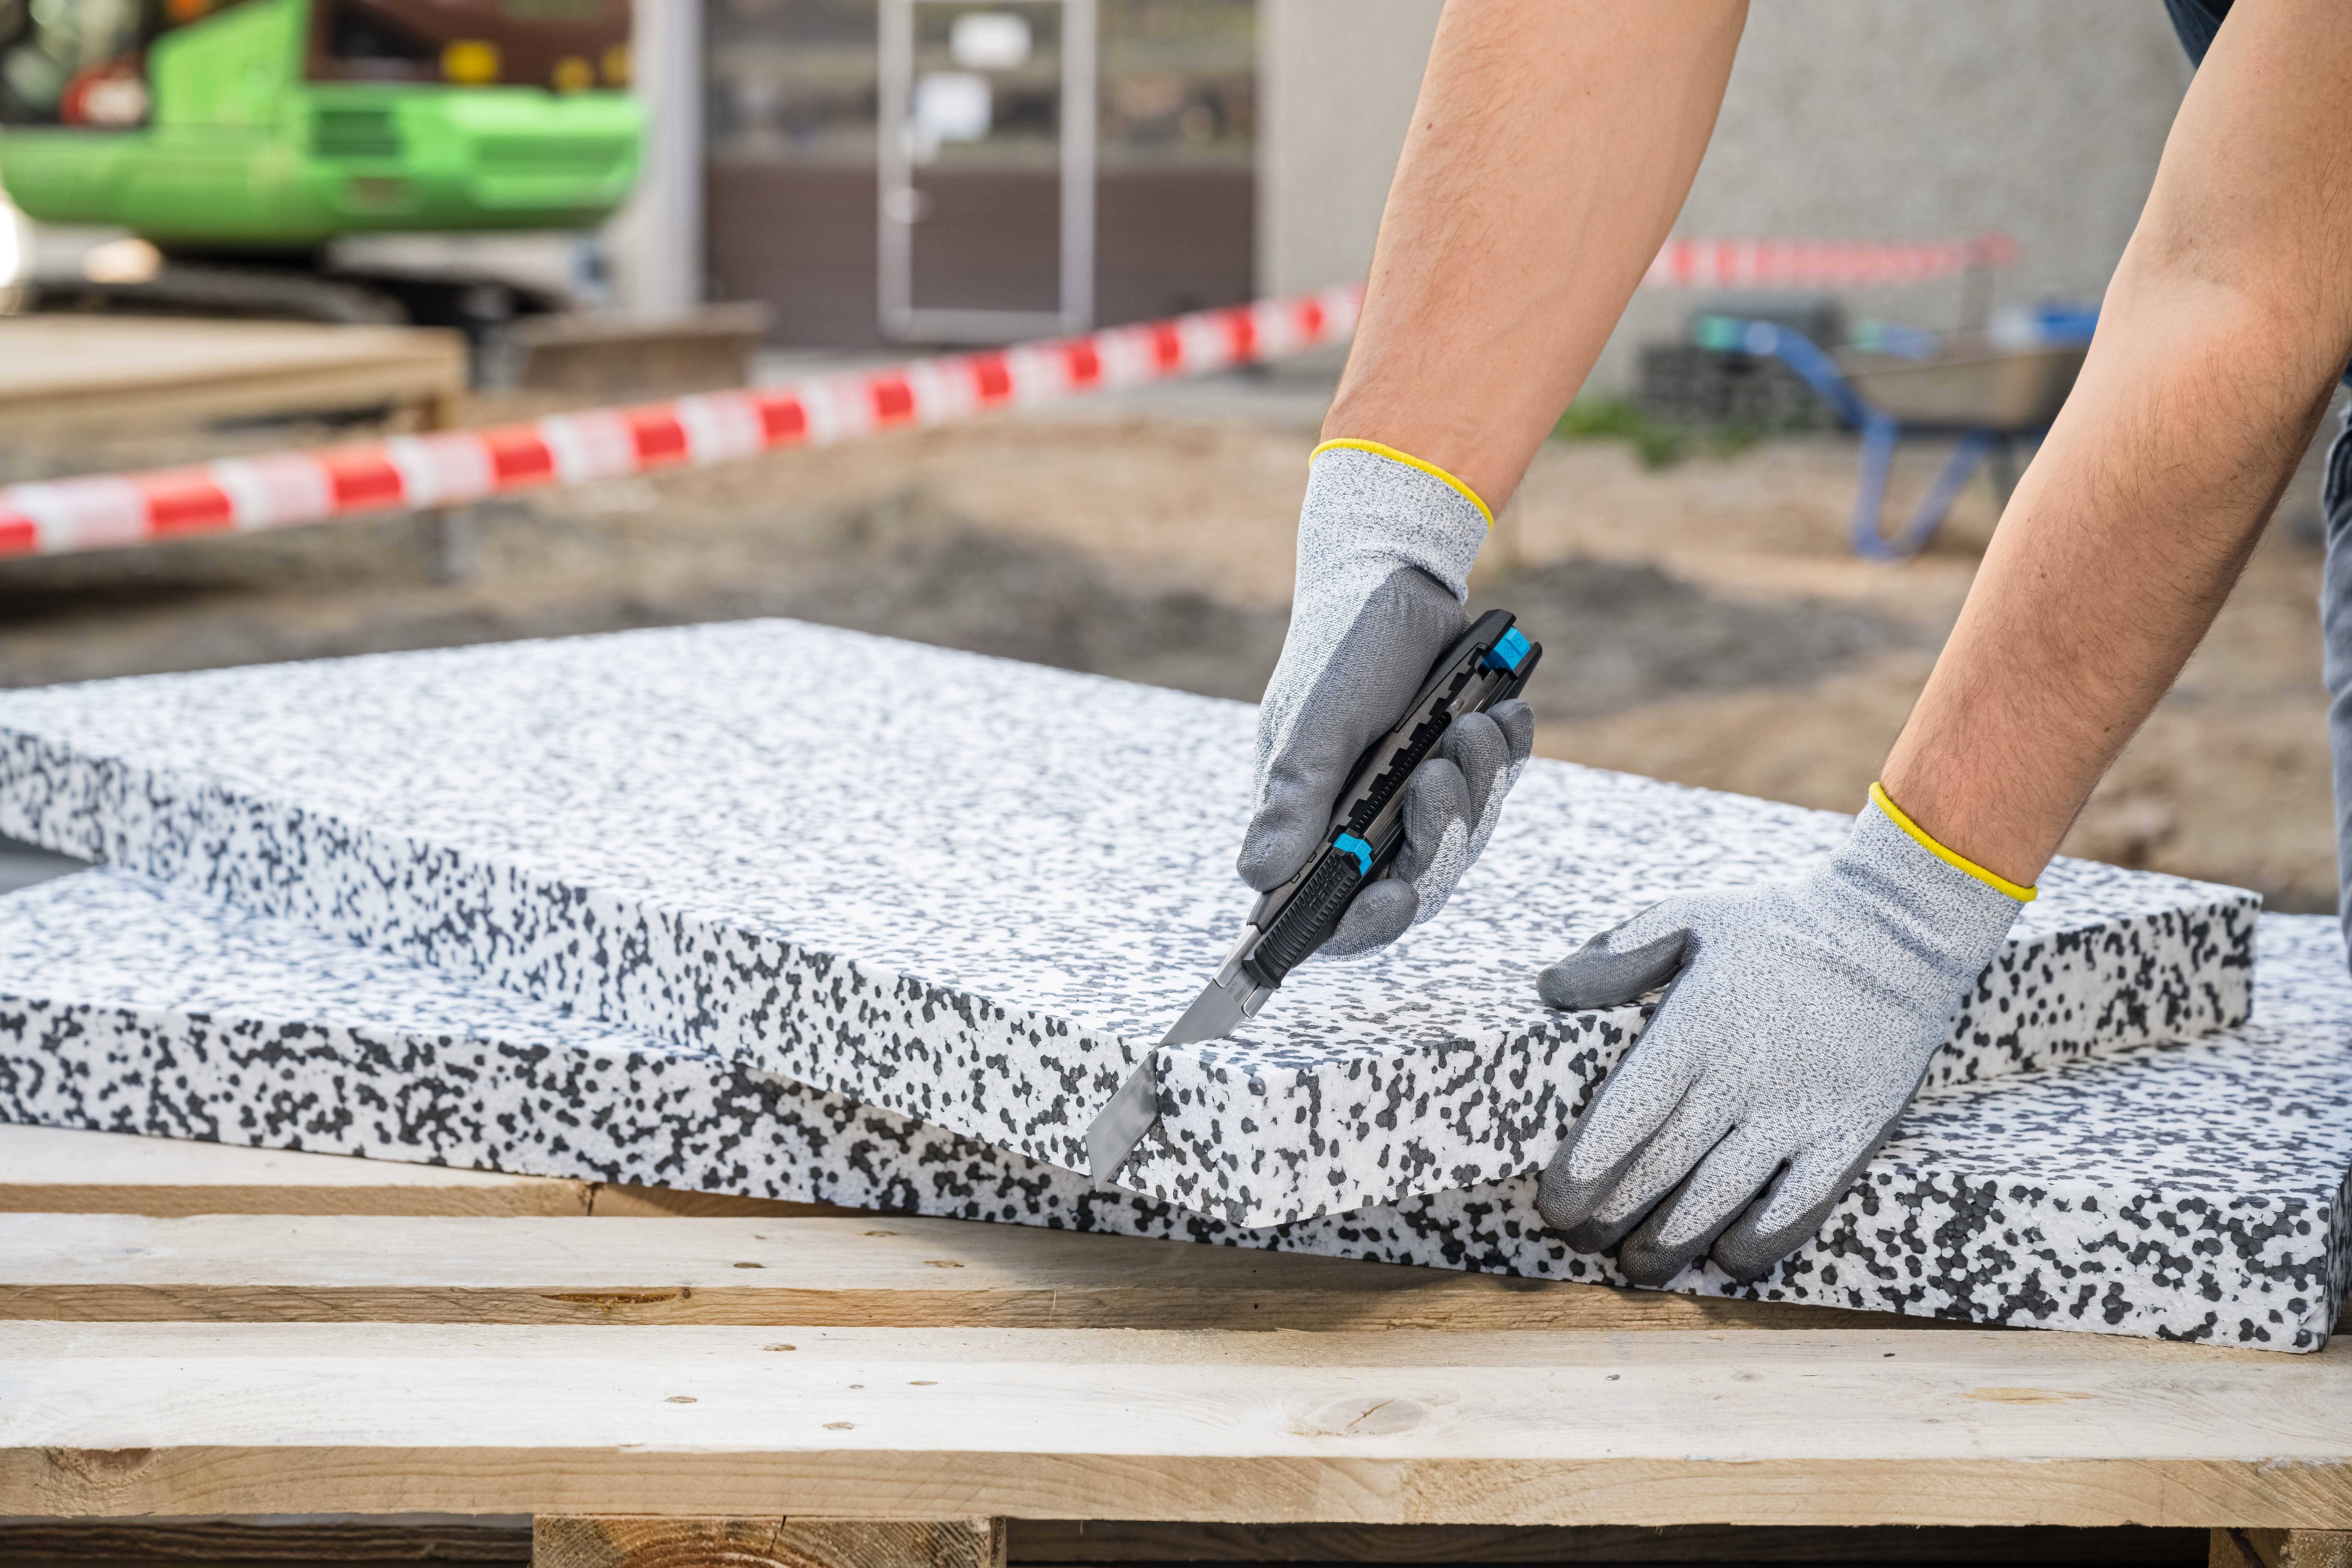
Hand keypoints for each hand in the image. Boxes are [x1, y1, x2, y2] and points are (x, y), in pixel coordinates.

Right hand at [1241, 441, 1534, 957]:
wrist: (1392, 581)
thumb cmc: (1338, 652)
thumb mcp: (1313, 723)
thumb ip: (1291, 799)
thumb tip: (1258, 876)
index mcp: (1312, 826)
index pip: (1336, 913)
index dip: (1364, 924)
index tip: (1392, 897)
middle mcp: (1366, 826)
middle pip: (1415, 883)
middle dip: (1437, 835)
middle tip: (1439, 775)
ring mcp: (1418, 801)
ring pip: (1463, 840)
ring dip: (1477, 788)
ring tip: (1472, 726)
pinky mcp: (1463, 770)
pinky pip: (1498, 793)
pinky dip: (1507, 758)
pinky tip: (1506, 714)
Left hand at [1533, 786, 2030, 1285]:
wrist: (1895, 930)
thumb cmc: (1777, 926)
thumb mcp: (1689, 916)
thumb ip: (1617, 954)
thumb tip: (1550, 987)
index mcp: (1696, 1027)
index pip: (1625, 1118)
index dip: (1584, 1172)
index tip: (1555, 1208)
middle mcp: (1743, 1077)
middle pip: (1661, 1169)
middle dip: (1611, 1217)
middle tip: (1580, 1242)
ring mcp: (1800, 1111)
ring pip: (1719, 1199)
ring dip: (1670, 1243)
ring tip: (1636, 1268)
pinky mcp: (1852, 1133)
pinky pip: (1799, 1206)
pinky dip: (1758, 1241)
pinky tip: (1726, 1258)